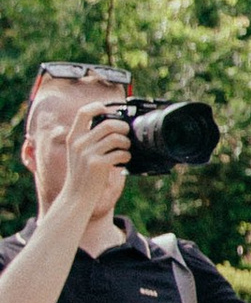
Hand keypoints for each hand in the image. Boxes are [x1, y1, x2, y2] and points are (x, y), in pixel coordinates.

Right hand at [67, 103, 129, 223]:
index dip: (97, 106)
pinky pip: (120, 153)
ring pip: (116, 138)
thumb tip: (112, 125)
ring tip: (125, 149)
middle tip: (126, 132)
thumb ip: (88, 139)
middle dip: (122, 126)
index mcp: (73, 137)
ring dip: (126, 143)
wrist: (76, 196)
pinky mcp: (98, 164)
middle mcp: (79, 143)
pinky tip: (124, 160)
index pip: (83, 112)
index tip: (107, 110)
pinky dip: (126, 156)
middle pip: (107, 124)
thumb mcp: (77, 153)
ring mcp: (88, 153)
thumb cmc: (82, 173)